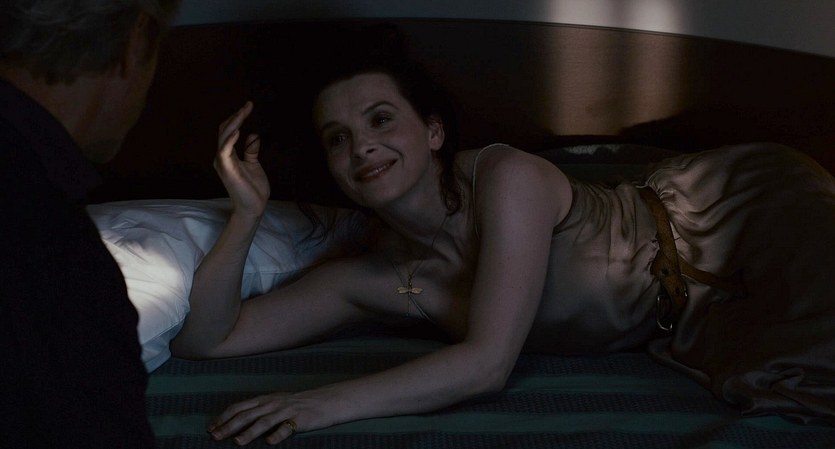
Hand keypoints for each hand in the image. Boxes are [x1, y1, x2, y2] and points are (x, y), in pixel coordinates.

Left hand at [207, 391, 329, 445]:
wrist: (323, 401)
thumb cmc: (296, 404)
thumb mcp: (275, 403)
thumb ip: (258, 410)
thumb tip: (236, 421)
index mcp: (264, 400)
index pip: (239, 407)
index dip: (224, 417)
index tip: (212, 428)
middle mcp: (272, 404)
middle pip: (247, 415)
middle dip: (229, 426)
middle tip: (216, 436)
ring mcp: (285, 411)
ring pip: (264, 422)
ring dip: (249, 432)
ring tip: (237, 442)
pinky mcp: (298, 420)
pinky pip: (286, 429)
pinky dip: (277, 435)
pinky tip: (270, 442)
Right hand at [215, 101, 270, 217]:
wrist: (254, 207)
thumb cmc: (253, 188)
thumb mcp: (254, 164)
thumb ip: (251, 150)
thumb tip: (253, 134)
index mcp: (228, 155)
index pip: (229, 131)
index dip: (237, 118)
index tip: (248, 106)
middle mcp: (222, 157)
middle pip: (224, 131)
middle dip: (236, 116)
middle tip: (248, 105)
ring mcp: (223, 163)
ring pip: (224, 137)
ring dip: (234, 123)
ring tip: (243, 112)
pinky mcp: (227, 169)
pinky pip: (224, 151)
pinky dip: (230, 139)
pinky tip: (238, 130)